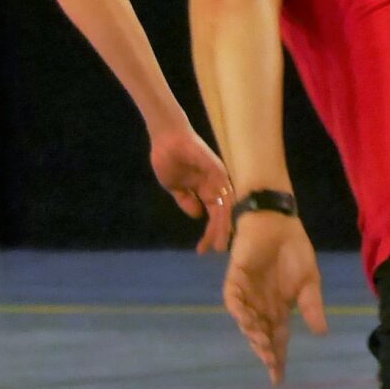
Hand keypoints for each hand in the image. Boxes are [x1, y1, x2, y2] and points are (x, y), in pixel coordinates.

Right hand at [149, 124, 234, 253]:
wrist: (165, 137)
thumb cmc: (167, 157)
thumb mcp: (174, 186)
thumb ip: (186, 200)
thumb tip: (197, 216)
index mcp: (205, 189)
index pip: (212, 215)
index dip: (209, 232)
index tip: (202, 249)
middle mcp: (215, 185)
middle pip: (222, 214)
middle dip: (219, 233)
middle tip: (217, 251)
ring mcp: (217, 177)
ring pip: (225, 206)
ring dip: (224, 226)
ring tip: (220, 243)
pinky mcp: (216, 170)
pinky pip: (223, 192)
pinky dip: (224, 209)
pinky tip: (222, 223)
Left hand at [223, 213, 327, 383]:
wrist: (279, 223)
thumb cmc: (294, 252)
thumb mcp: (309, 282)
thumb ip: (312, 306)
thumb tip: (321, 333)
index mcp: (279, 309)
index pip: (277, 340)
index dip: (277, 359)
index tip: (278, 380)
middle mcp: (261, 306)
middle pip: (261, 335)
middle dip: (264, 350)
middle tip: (271, 363)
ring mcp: (247, 293)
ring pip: (246, 320)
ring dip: (252, 333)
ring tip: (262, 343)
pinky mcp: (236, 278)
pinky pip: (233, 298)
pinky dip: (239, 309)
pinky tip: (247, 319)